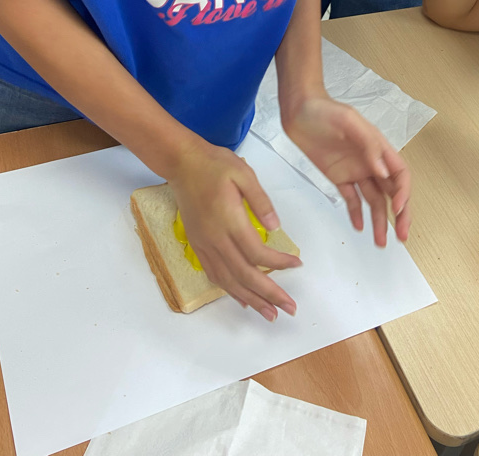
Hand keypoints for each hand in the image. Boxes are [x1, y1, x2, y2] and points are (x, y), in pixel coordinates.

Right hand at [168, 140, 300, 321]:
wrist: (182, 163)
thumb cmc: (214, 165)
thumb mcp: (244, 173)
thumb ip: (260, 201)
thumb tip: (275, 228)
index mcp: (229, 220)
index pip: (257, 254)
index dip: (279, 264)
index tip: (296, 265)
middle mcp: (215, 238)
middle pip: (244, 275)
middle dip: (269, 294)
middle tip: (289, 308)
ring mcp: (204, 244)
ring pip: (228, 281)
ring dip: (251, 300)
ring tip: (269, 314)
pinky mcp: (197, 245)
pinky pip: (214, 274)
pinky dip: (230, 290)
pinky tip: (242, 298)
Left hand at [283, 93, 410, 245]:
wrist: (298, 110)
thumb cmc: (325, 110)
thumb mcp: (349, 122)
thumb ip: (368, 145)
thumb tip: (384, 171)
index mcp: (379, 148)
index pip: (400, 175)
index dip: (403, 193)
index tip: (397, 209)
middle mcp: (371, 162)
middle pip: (392, 192)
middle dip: (399, 214)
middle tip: (401, 235)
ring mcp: (355, 171)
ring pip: (373, 200)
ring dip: (379, 221)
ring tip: (381, 242)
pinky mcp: (339, 177)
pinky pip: (352, 199)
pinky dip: (356, 213)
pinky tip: (359, 227)